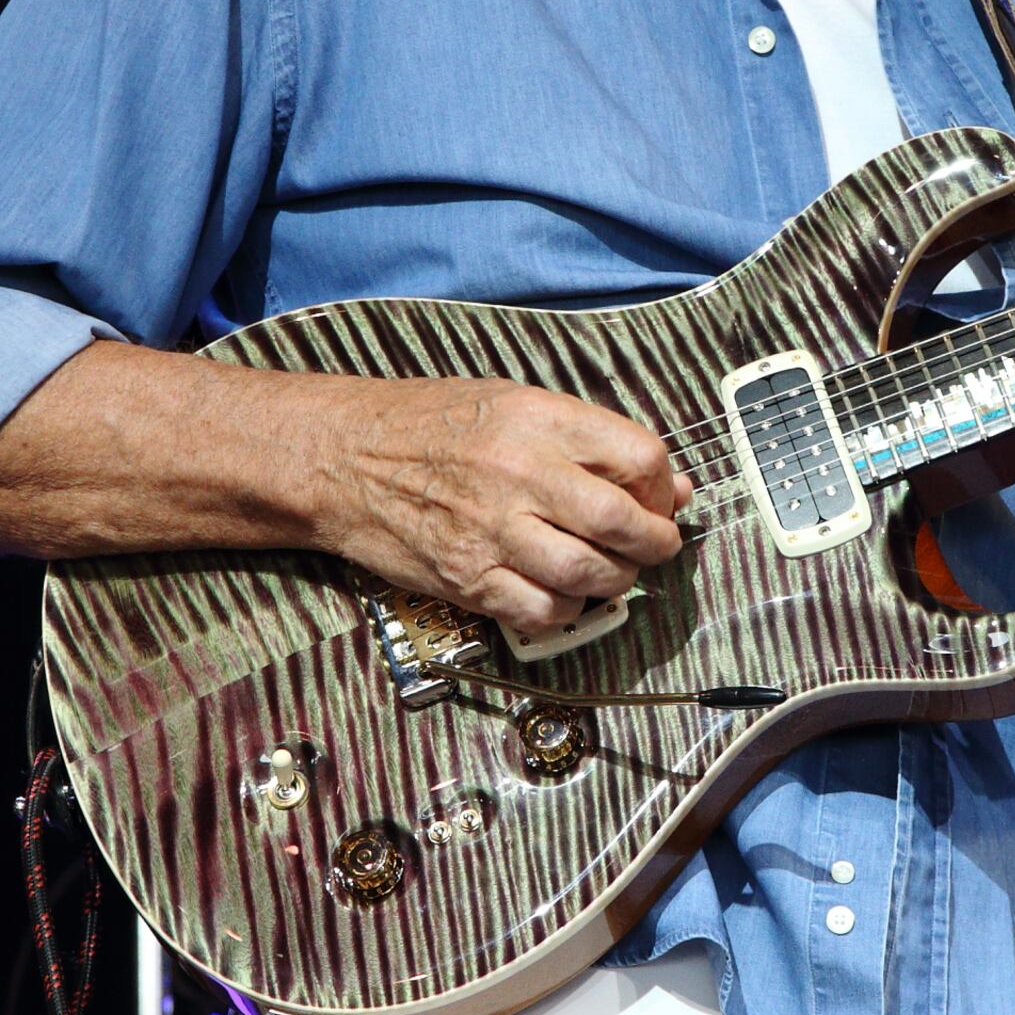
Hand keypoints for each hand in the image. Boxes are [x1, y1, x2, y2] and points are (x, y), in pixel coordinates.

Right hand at [301, 376, 692, 639]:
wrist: (343, 458)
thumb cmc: (430, 426)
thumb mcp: (514, 404)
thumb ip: (590, 442)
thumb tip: (672, 486)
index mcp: (539, 420)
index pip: (641, 458)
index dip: (664, 486)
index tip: (658, 499)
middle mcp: (520, 473)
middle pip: (625, 523)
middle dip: (656, 543)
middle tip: (653, 545)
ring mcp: (492, 530)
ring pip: (590, 575)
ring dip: (616, 581)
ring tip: (608, 570)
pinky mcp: (467, 578)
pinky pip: (542, 611)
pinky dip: (565, 610)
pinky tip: (559, 591)